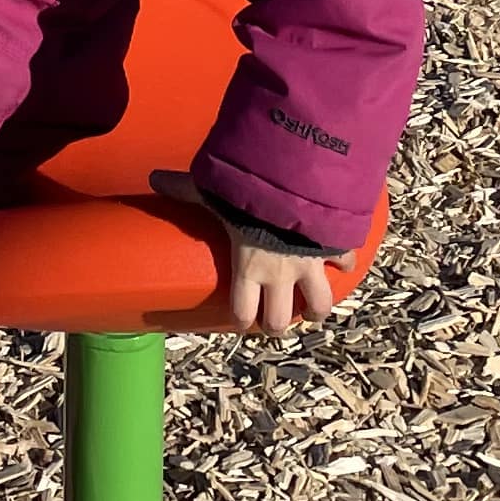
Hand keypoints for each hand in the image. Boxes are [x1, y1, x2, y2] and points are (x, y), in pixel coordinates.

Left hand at [175, 185, 339, 332]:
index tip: (240, 320)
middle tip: (275, 319)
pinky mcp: (335, 247)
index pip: (242, 313)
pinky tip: (344, 261)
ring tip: (314, 308)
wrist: (296, 184)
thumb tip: (152, 176)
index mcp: (247, 269)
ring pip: (320, 304)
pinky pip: (346, 261)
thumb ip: (185, 188)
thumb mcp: (211, 191)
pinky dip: (345, 262)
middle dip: (278, 324)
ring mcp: (310, 265)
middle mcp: (280, 276)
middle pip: (281, 320)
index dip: (241, 321)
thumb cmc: (246, 195)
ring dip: (317, 307)